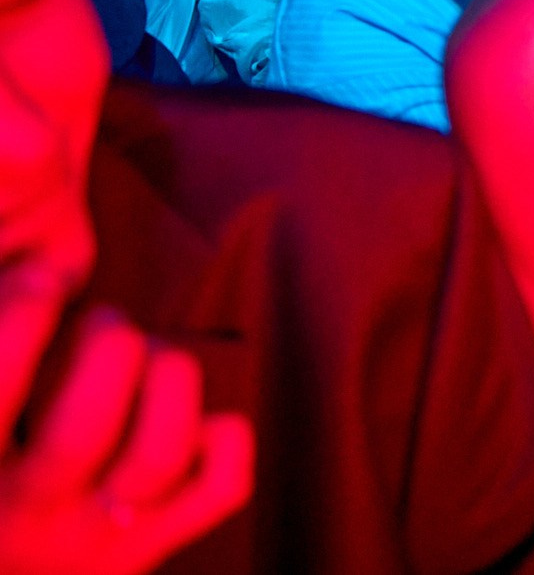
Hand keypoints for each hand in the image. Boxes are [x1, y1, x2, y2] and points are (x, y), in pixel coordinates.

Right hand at [0, 293, 254, 574]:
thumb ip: (11, 348)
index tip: (44, 279)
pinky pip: (221, 486)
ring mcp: (95, 538)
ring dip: (170, 382)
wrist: (14, 562)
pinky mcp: (154, 543)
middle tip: (107, 322)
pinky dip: (225, 435)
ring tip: (156, 355)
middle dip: (109, 351)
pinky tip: (196, 414)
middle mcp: (24, 517)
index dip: (19, 328)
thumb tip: (44, 274)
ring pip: (157, 459)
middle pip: (79, 436)